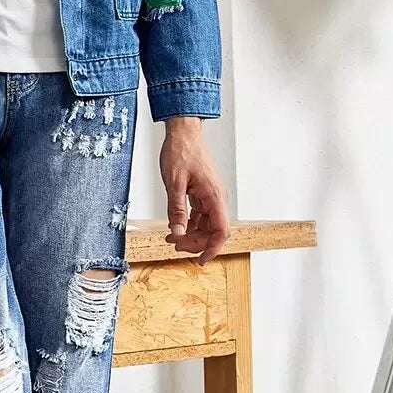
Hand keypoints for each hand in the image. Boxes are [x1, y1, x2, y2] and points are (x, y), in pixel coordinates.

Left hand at [159, 117, 228, 263]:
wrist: (183, 132)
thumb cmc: (181, 151)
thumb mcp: (174, 183)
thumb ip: (176, 210)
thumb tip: (178, 232)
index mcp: (214, 196)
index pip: (221, 231)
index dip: (212, 249)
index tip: (200, 260)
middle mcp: (216, 198)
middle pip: (213, 231)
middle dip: (195, 242)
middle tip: (174, 245)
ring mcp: (210, 196)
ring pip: (206, 225)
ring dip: (191, 234)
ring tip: (171, 237)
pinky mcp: (203, 193)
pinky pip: (200, 215)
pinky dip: (189, 224)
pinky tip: (176, 227)